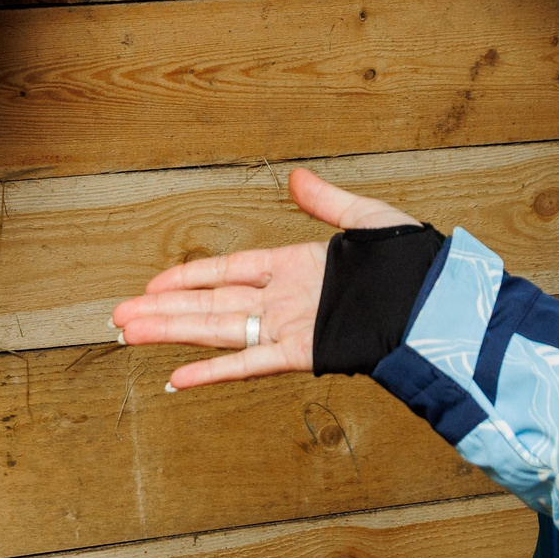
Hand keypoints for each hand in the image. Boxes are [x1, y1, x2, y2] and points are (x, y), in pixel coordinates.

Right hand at [109, 168, 419, 391]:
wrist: (440, 306)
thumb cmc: (412, 266)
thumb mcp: (370, 222)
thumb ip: (329, 203)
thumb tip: (297, 178)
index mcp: (295, 267)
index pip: (228, 271)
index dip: (188, 278)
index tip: (151, 286)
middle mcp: (284, 301)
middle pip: (209, 304)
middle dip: (163, 311)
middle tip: (118, 317)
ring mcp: (289, 329)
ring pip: (217, 331)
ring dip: (171, 335)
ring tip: (129, 337)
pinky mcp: (302, 355)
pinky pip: (248, 364)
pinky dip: (212, 373)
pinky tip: (177, 380)